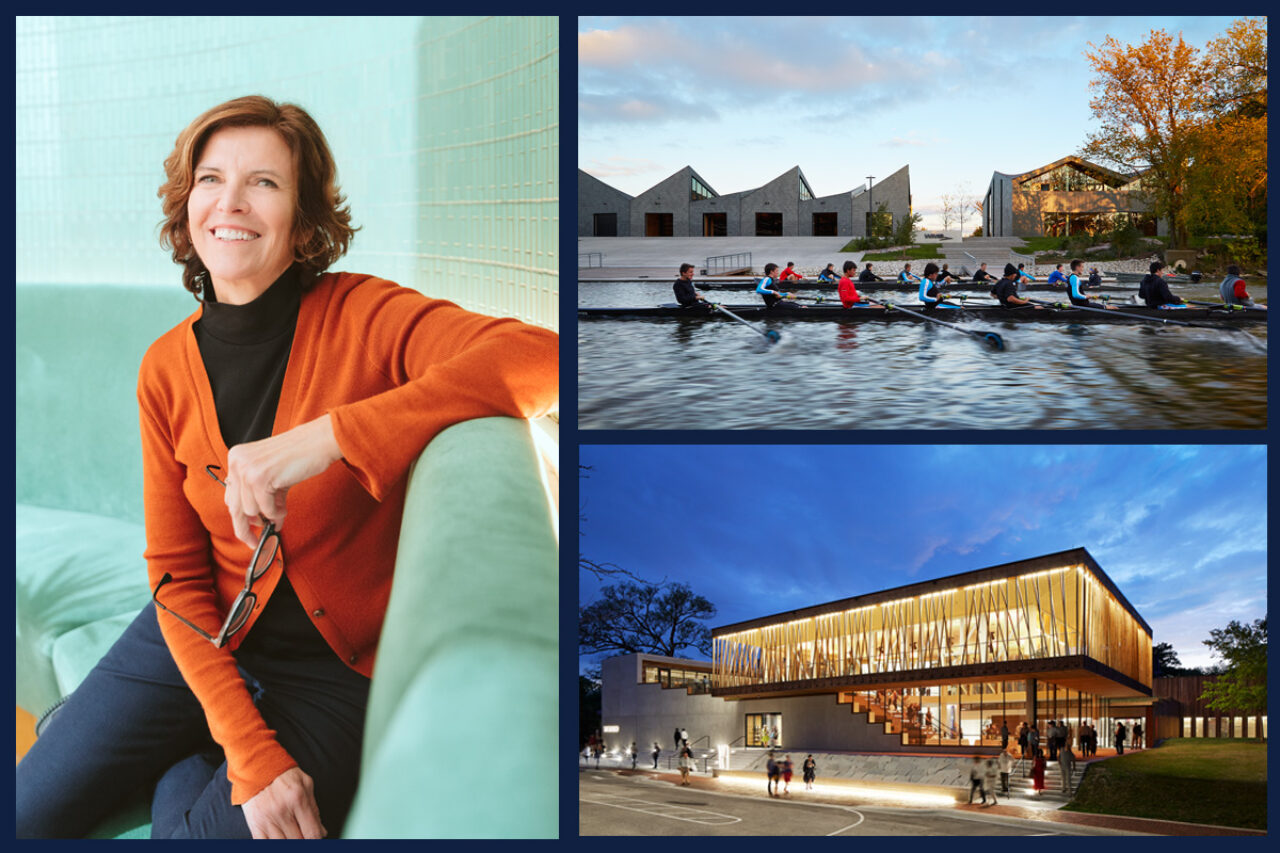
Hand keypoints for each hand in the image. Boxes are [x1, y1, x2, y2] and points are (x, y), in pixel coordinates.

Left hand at [224, 414, 342, 547]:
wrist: (318, 441)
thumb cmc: (299, 455)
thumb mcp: (272, 473)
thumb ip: (262, 495)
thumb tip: (262, 522)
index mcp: (236, 457)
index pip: (230, 496)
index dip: (239, 517)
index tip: (247, 531)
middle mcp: (237, 462)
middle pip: (235, 507)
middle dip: (244, 529)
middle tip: (254, 542)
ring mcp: (247, 469)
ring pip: (251, 511)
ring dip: (268, 515)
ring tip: (281, 511)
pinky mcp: (260, 478)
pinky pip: (265, 509)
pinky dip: (276, 512)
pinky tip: (284, 507)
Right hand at [241, 767, 326, 838]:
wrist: (257, 767)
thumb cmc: (283, 774)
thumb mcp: (306, 784)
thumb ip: (315, 808)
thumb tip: (322, 831)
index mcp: (298, 800)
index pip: (312, 833)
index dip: (317, 839)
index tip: (317, 838)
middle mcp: (282, 812)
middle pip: (298, 841)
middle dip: (304, 840)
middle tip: (304, 834)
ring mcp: (267, 820)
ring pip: (282, 845)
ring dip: (290, 843)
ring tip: (292, 835)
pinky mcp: (255, 825)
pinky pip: (265, 845)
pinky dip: (274, 845)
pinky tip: (280, 839)